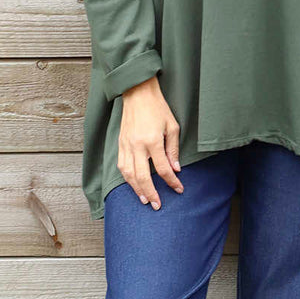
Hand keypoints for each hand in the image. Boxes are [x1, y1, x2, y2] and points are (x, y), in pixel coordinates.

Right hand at [117, 76, 183, 209]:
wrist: (138, 93)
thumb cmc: (158, 108)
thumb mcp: (173, 126)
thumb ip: (173, 150)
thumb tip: (176, 169)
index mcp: (152, 141)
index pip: (163, 168)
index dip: (172, 181)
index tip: (179, 189)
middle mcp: (137, 145)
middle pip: (143, 177)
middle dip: (151, 193)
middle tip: (157, 205)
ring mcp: (126, 145)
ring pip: (129, 174)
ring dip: (136, 189)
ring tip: (144, 199)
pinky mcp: (120, 144)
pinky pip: (122, 166)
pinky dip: (127, 178)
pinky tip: (134, 184)